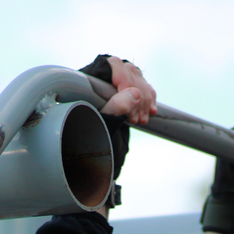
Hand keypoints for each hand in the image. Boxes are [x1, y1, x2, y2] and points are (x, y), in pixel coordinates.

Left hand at [78, 55, 157, 212]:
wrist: (91, 168)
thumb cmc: (87, 149)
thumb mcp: (101, 128)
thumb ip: (115, 109)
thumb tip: (133, 93)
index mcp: (84, 83)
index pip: (110, 65)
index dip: (123, 77)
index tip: (131, 97)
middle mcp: (97, 83)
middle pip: (127, 71)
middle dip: (138, 92)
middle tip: (137, 116)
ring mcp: (110, 89)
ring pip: (136, 79)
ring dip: (144, 97)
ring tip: (141, 119)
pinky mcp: (121, 97)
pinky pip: (141, 88)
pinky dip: (148, 100)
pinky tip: (148, 113)